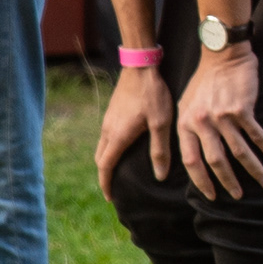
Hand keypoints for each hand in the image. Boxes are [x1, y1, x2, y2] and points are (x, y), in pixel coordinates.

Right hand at [95, 64, 172, 194]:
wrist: (140, 65)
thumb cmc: (153, 94)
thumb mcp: (161, 123)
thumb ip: (160, 150)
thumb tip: (159, 176)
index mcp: (118, 136)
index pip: (105, 167)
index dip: (106, 184)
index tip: (110, 198)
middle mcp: (108, 130)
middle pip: (101, 159)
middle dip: (105, 175)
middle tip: (114, 188)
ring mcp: (107, 119)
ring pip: (102, 147)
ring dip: (107, 161)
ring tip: (119, 171)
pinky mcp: (111, 112)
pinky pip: (106, 136)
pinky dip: (110, 148)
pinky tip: (123, 147)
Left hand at [177, 44, 262, 199]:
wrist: (222, 55)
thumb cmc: (205, 80)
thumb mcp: (186, 105)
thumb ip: (189, 129)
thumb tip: (192, 155)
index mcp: (186, 123)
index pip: (191, 161)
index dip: (202, 181)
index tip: (212, 195)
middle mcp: (202, 122)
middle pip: (216, 161)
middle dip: (228, 181)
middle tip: (238, 195)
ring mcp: (222, 116)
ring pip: (239, 152)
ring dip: (253, 170)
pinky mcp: (242, 109)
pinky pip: (256, 136)